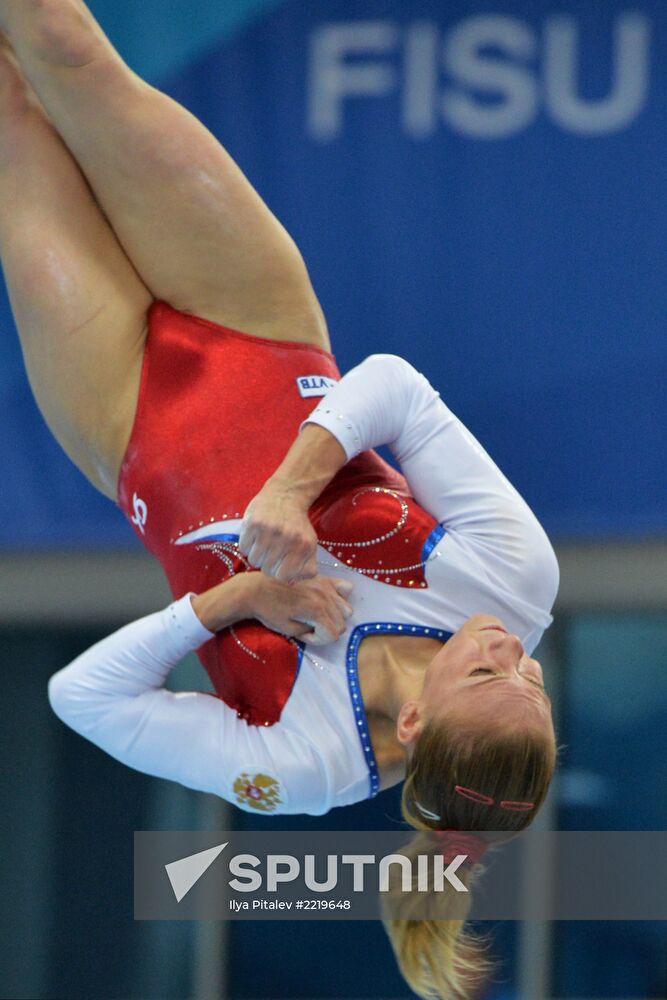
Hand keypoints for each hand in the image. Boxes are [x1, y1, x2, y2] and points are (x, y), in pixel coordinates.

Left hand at [192, 572, 353, 644]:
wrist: (256, 590)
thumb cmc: (269, 612)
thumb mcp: (288, 630)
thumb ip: (309, 632)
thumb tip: (319, 629)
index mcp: (315, 610)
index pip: (333, 634)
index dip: (319, 640)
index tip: (304, 636)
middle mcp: (324, 596)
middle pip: (342, 622)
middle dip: (327, 630)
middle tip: (308, 627)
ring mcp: (324, 585)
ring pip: (346, 608)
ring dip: (335, 616)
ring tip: (316, 616)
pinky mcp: (321, 578)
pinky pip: (344, 588)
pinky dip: (340, 597)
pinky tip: (327, 601)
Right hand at [239, 478, 318, 581]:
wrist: (285, 495)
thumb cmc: (297, 525)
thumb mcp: (309, 544)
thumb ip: (306, 567)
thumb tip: (292, 583)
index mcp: (303, 546)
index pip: (283, 577)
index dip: (278, 574)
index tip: (279, 566)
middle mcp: (287, 538)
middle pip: (267, 569)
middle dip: (267, 564)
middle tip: (271, 552)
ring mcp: (269, 530)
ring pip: (254, 560)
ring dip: (257, 555)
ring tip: (263, 543)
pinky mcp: (253, 523)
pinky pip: (244, 548)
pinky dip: (248, 545)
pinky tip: (256, 535)